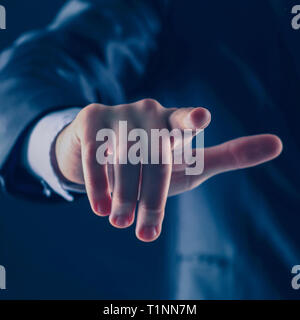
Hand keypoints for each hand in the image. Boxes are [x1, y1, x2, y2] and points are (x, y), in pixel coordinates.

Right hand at [55, 99, 281, 241]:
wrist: (108, 149)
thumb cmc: (157, 160)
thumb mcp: (193, 161)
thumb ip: (231, 155)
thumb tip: (279, 144)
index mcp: (175, 122)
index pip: (186, 120)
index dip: (191, 120)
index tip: (200, 119)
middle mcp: (149, 113)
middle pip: (154, 161)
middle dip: (150, 200)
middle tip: (143, 232)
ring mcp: (120, 114)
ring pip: (124, 162)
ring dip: (123, 197)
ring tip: (120, 221)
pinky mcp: (92, 119)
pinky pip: (94, 158)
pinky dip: (97, 186)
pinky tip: (100, 208)